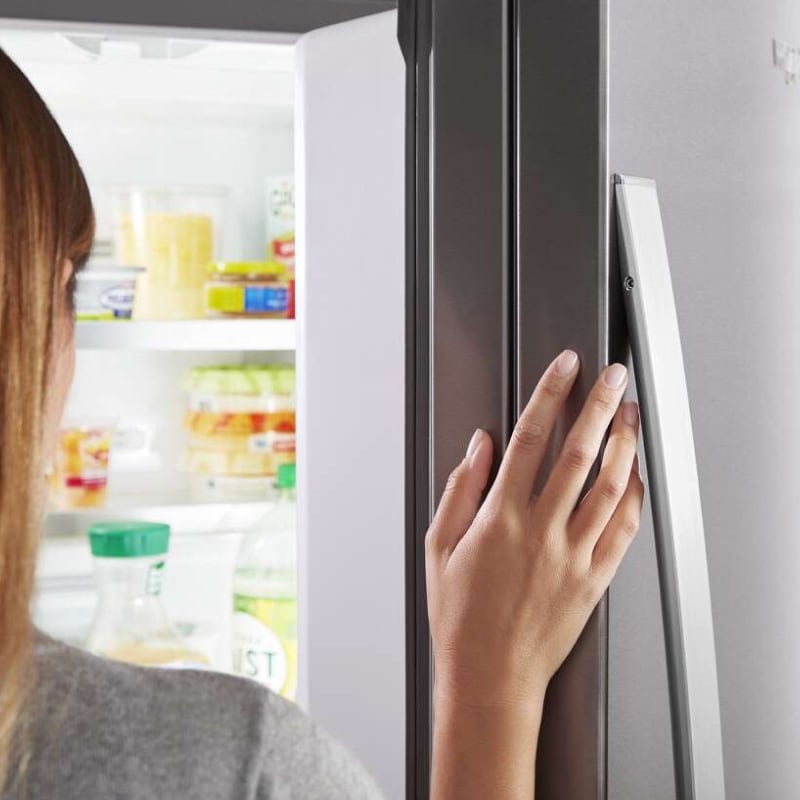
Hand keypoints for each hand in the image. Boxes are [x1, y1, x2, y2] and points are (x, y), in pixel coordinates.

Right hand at [426, 350, 643, 716]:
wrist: (490, 678)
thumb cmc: (461, 616)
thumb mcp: (440, 546)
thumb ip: (461, 489)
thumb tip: (480, 446)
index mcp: (501, 518)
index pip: (531, 439)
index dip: (550, 395)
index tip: (564, 368)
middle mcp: (542, 531)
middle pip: (580, 452)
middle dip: (600, 406)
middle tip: (614, 376)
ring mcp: (574, 556)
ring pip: (611, 486)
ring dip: (625, 443)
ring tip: (631, 414)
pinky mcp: (594, 579)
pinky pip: (624, 529)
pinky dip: (635, 496)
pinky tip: (635, 475)